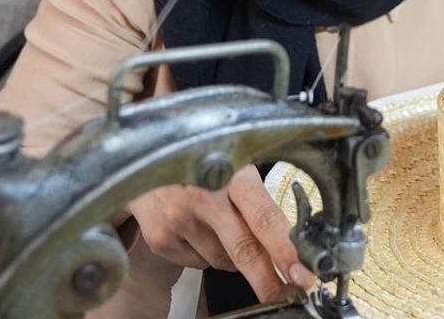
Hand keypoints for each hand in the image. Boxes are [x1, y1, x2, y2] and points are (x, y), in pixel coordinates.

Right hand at [126, 165, 316, 300]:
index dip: (286, 251)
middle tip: (280, 291)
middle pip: (243, 250)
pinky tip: (196, 229)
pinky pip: (197, 263)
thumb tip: (285, 242)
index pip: (265, 218)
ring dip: (231, 256)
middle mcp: (204, 197)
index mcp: (232, 174)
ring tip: (220, 226)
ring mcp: (179, 219)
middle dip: (266, 279)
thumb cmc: (198, 160)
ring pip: (222, 261)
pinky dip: (204, 254)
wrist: (142, 153)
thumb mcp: (233, 165)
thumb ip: (256, 200)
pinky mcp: (160, 238)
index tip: (302, 273)